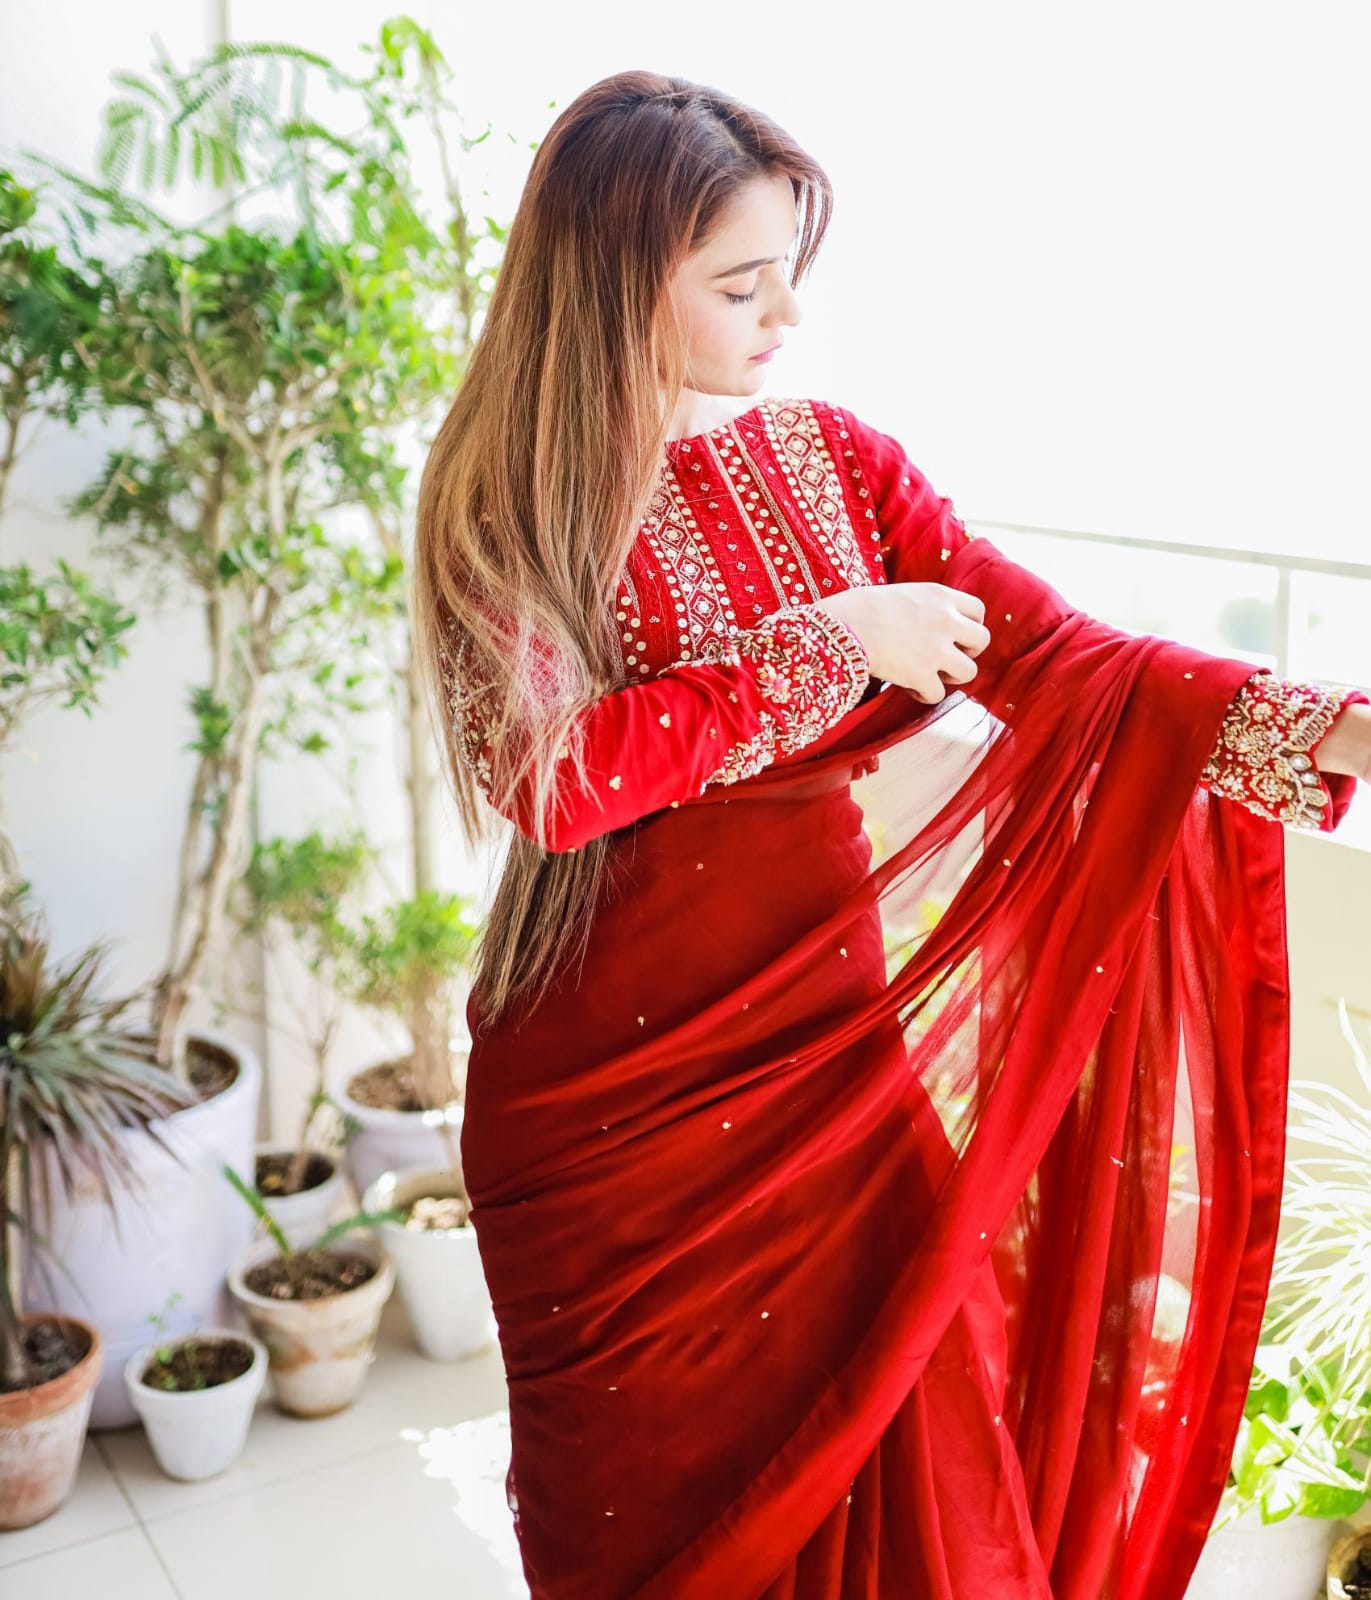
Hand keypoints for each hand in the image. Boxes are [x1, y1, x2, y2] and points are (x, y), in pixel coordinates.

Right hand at [814, 582, 991, 703]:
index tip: (953, 634)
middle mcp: (946, 621)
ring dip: (950, 676)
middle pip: (982, 640)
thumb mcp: (899, 594)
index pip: (978, 610)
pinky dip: (924, 694)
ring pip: (969, 672)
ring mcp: (937, 650)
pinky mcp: (923, 676)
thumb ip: (922, 607)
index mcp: (940, 596)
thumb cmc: (857, 608)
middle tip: (944, 657)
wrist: (838, 628)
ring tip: (928, 674)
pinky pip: (938, 694)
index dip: (969, 625)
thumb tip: (922, 622)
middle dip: (967, 652)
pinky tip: (908, 687)